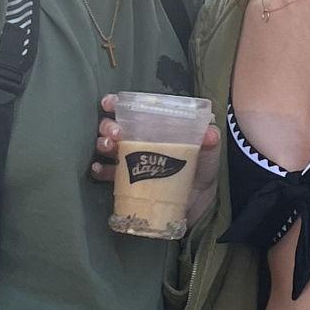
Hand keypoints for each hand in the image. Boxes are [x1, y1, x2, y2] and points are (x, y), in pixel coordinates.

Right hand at [91, 96, 221, 227]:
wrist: (198, 205)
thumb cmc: (200, 171)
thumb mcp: (207, 154)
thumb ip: (209, 142)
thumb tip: (210, 133)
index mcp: (154, 128)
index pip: (130, 110)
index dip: (115, 103)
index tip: (109, 103)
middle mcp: (137, 141)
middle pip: (112, 126)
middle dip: (108, 126)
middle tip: (116, 133)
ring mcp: (129, 162)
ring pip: (106, 147)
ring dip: (102, 144)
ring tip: (109, 148)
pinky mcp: (125, 183)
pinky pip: (106, 174)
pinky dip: (99, 170)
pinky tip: (98, 169)